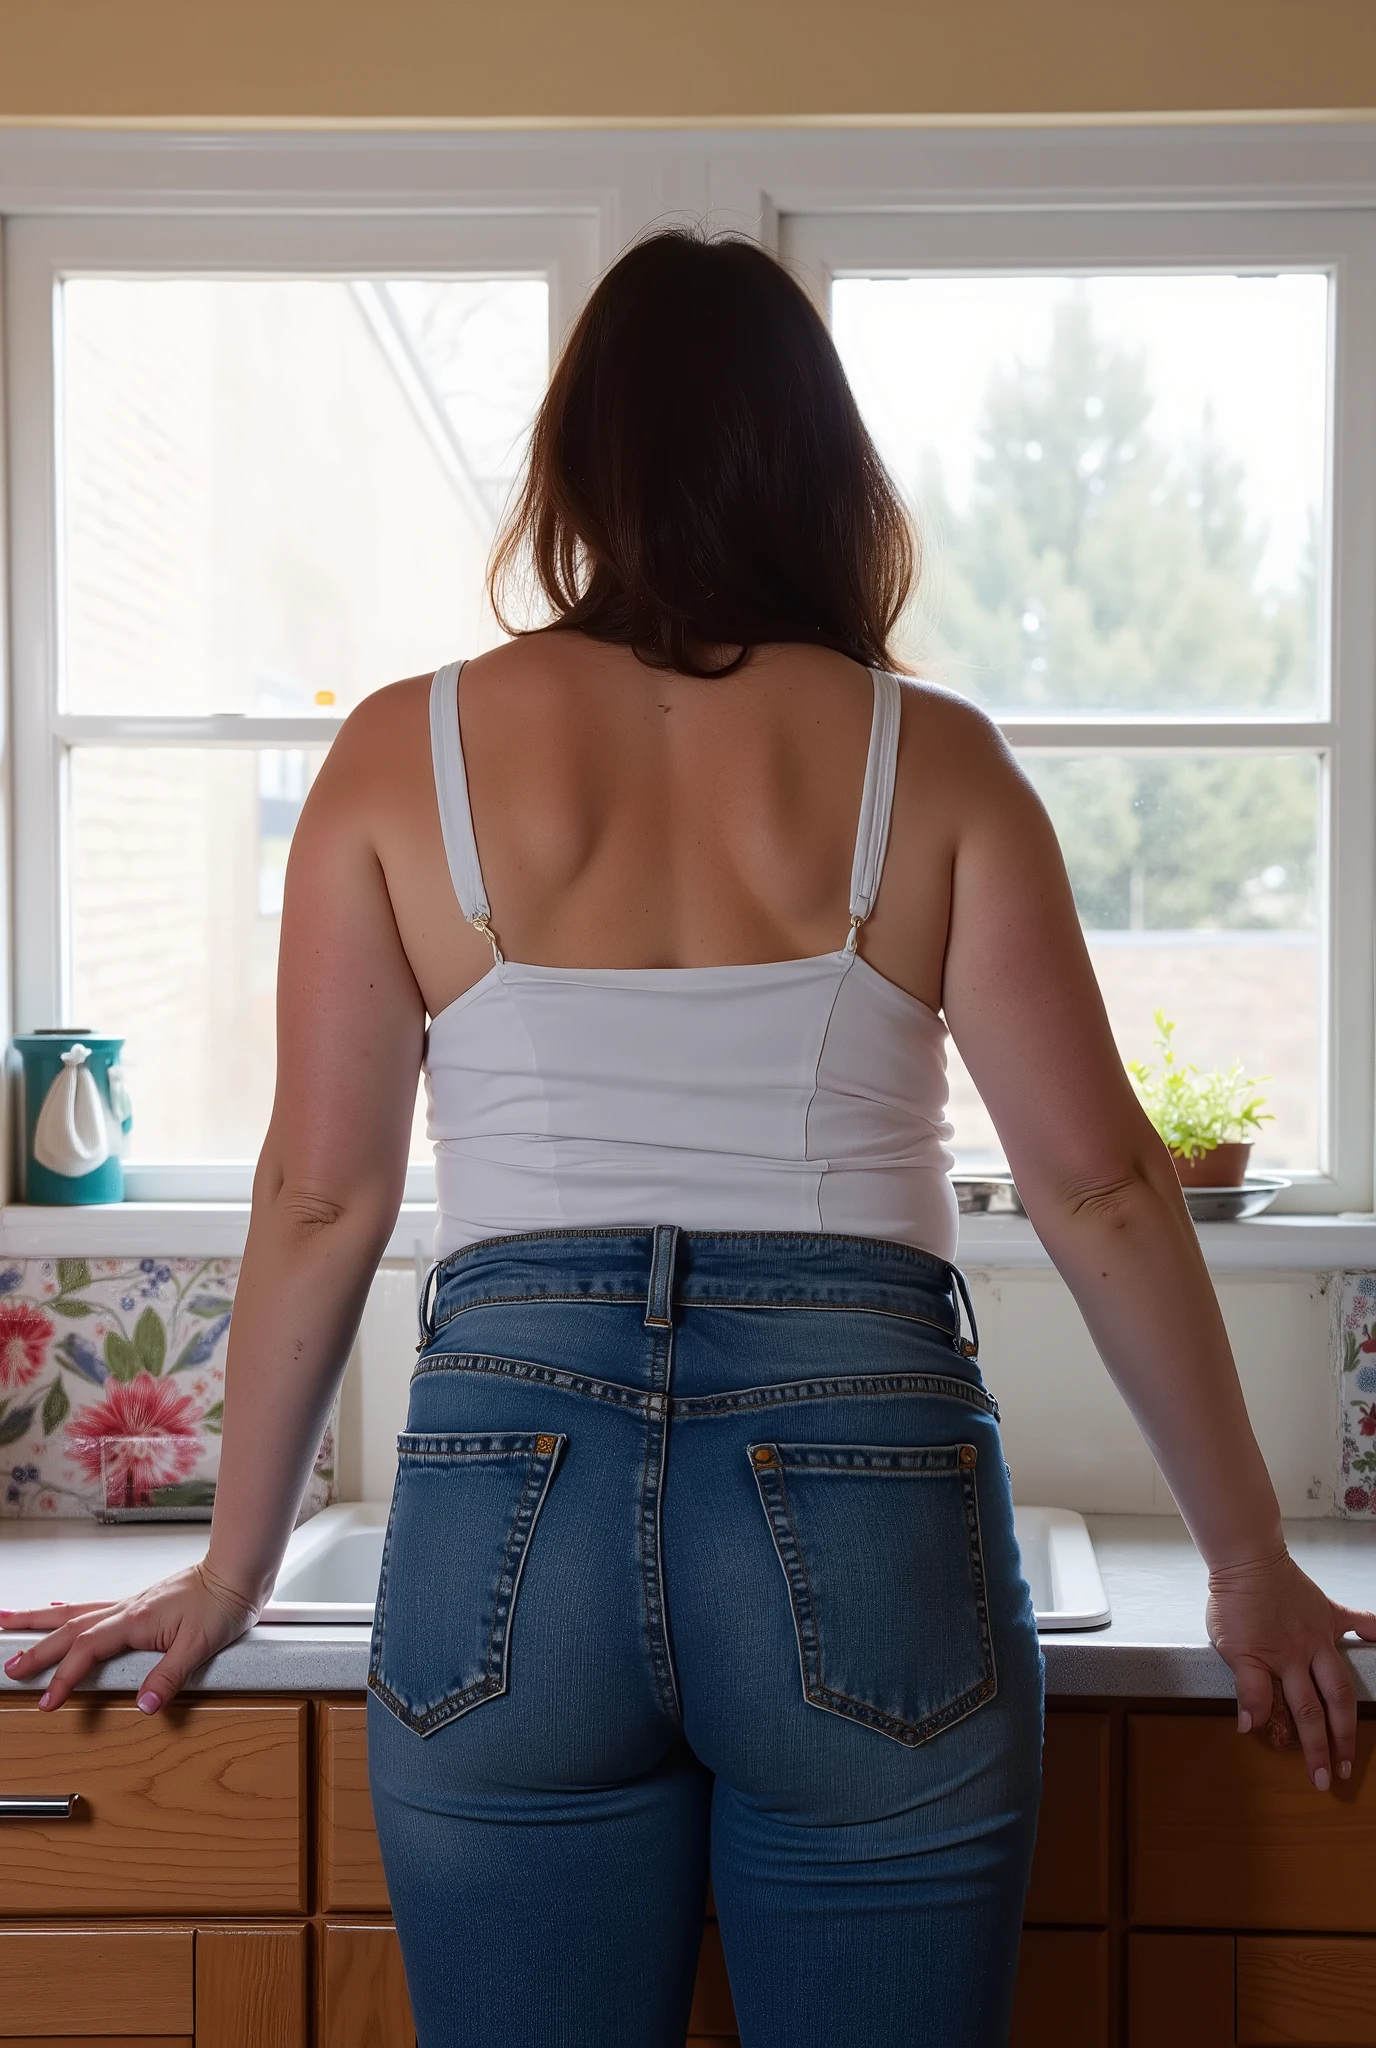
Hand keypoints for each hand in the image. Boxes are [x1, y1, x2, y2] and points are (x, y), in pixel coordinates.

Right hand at [0, 1559, 259, 1712]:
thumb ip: (171, 1675)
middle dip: (36, 1649)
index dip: (65, 1677)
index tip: (48, 1700)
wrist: (237, 1572)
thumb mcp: (201, 1644)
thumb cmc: (223, 1602)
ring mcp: (129, 1605)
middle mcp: (126, 1610)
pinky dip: (67, 1611)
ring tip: (9, 1622)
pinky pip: (91, 1608)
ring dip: (39, 1620)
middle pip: (68, 1629)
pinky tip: (57, 1609)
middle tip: (9, 1666)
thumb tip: (145, 1704)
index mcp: (135, 1620)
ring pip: (74, 1613)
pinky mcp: (137, 1604)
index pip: (87, 1650)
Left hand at [1206, 1548, 1375, 1790]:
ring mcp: (1320, 1635)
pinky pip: (1360, 1622)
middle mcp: (1304, 1654)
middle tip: (1336, 1774)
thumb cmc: (1232, 1603)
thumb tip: (1250, 1725)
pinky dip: (1375, 1632)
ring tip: (1353, 1743)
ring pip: (1341, 1683)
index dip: (1307, 1747)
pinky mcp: (1328, 1613)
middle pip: (1323, 1707)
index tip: (1314, 1775)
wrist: (1244, 1560)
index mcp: (1279, 1664)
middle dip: (1332, 1744)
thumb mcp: (1229, 1648)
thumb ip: (1247, 1687)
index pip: (1297, 1715)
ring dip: (1348, 1717)